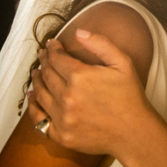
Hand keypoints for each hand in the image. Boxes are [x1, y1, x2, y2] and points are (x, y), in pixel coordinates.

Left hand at [27, 30, 153, 156]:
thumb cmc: (130, 96)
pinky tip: (32, 98)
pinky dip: (33, 107)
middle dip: (43, 62)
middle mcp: (67, 97)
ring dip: (36, 81)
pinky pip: (39, 120)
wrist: (134, 132)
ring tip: (36, 73)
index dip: (52, 49)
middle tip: (42, 56)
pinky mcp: (61, 135)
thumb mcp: (123, 63)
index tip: (51, 44)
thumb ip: (100, 44)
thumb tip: (78, 32)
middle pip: (47, 75)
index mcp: (80, 77)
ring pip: (40, 94)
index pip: (57, 58)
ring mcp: (62, 118)